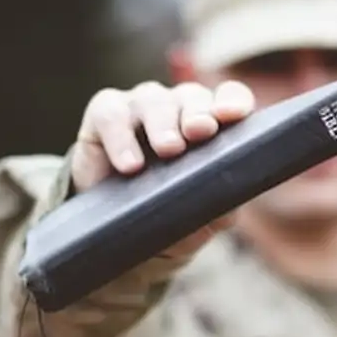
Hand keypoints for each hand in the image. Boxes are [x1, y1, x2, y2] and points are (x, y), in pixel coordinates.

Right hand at [70, 80, 255, 252]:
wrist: (124, 241)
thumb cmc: (172, 219)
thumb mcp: (206, 216)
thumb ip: (222, 198)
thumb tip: (229, 189)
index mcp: (211, 123)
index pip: (230, 98)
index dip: (232, 101)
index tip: (231, 116)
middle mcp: (178, 108)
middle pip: (192, 96)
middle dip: (197, 112)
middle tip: (199, 132)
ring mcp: (140, 108)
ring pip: (153, 99)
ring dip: (163, 122)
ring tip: (168, 150)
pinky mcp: (104, 114)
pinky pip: (110, 113)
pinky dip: (120, 136)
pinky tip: (130, 165)